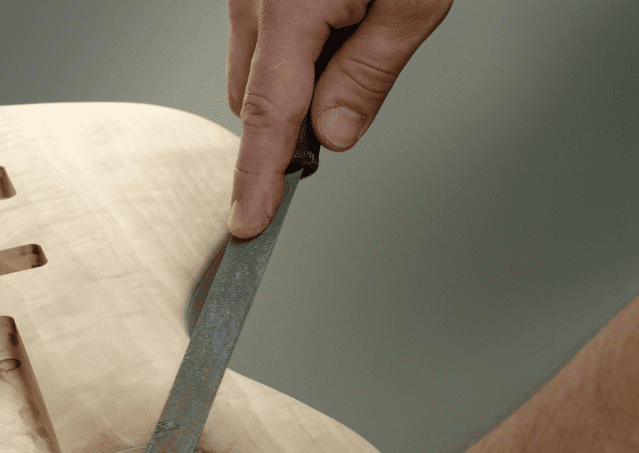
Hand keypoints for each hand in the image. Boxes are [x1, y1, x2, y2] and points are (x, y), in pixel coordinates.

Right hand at [226, 0, 452, 237]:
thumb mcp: (411, 0)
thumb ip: (370, 70)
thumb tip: (336, 132)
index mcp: (290, 5)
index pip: (268, 113)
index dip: (256, 176)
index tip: (249, 221)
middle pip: (251, 98)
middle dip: (288, 122)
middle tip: (347, 107)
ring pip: (251, 70)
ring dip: (290, 82)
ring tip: (354, 35)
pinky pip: (257, 38)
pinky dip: (288, 52)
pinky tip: (334, 22)